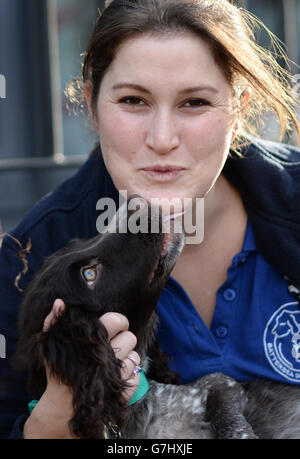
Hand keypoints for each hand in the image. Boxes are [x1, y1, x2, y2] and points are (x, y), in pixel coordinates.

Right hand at [23, 299, 139, 437]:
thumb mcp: (52, 345)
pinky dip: (132, 375)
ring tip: (116, 360)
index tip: (115, 325)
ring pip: (135, 356)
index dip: (119, 320)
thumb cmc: (59, 372)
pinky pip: (138, 376)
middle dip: (124, 339)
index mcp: (93, 343)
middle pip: (130, 338)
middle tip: (114, 344)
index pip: (116, 320)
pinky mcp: (122, 391)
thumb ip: (54, 321)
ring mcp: (116, 375)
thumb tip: (59, 301)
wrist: (62, 407)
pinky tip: (119, 375)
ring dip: (128, 357)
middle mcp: (107, 357)